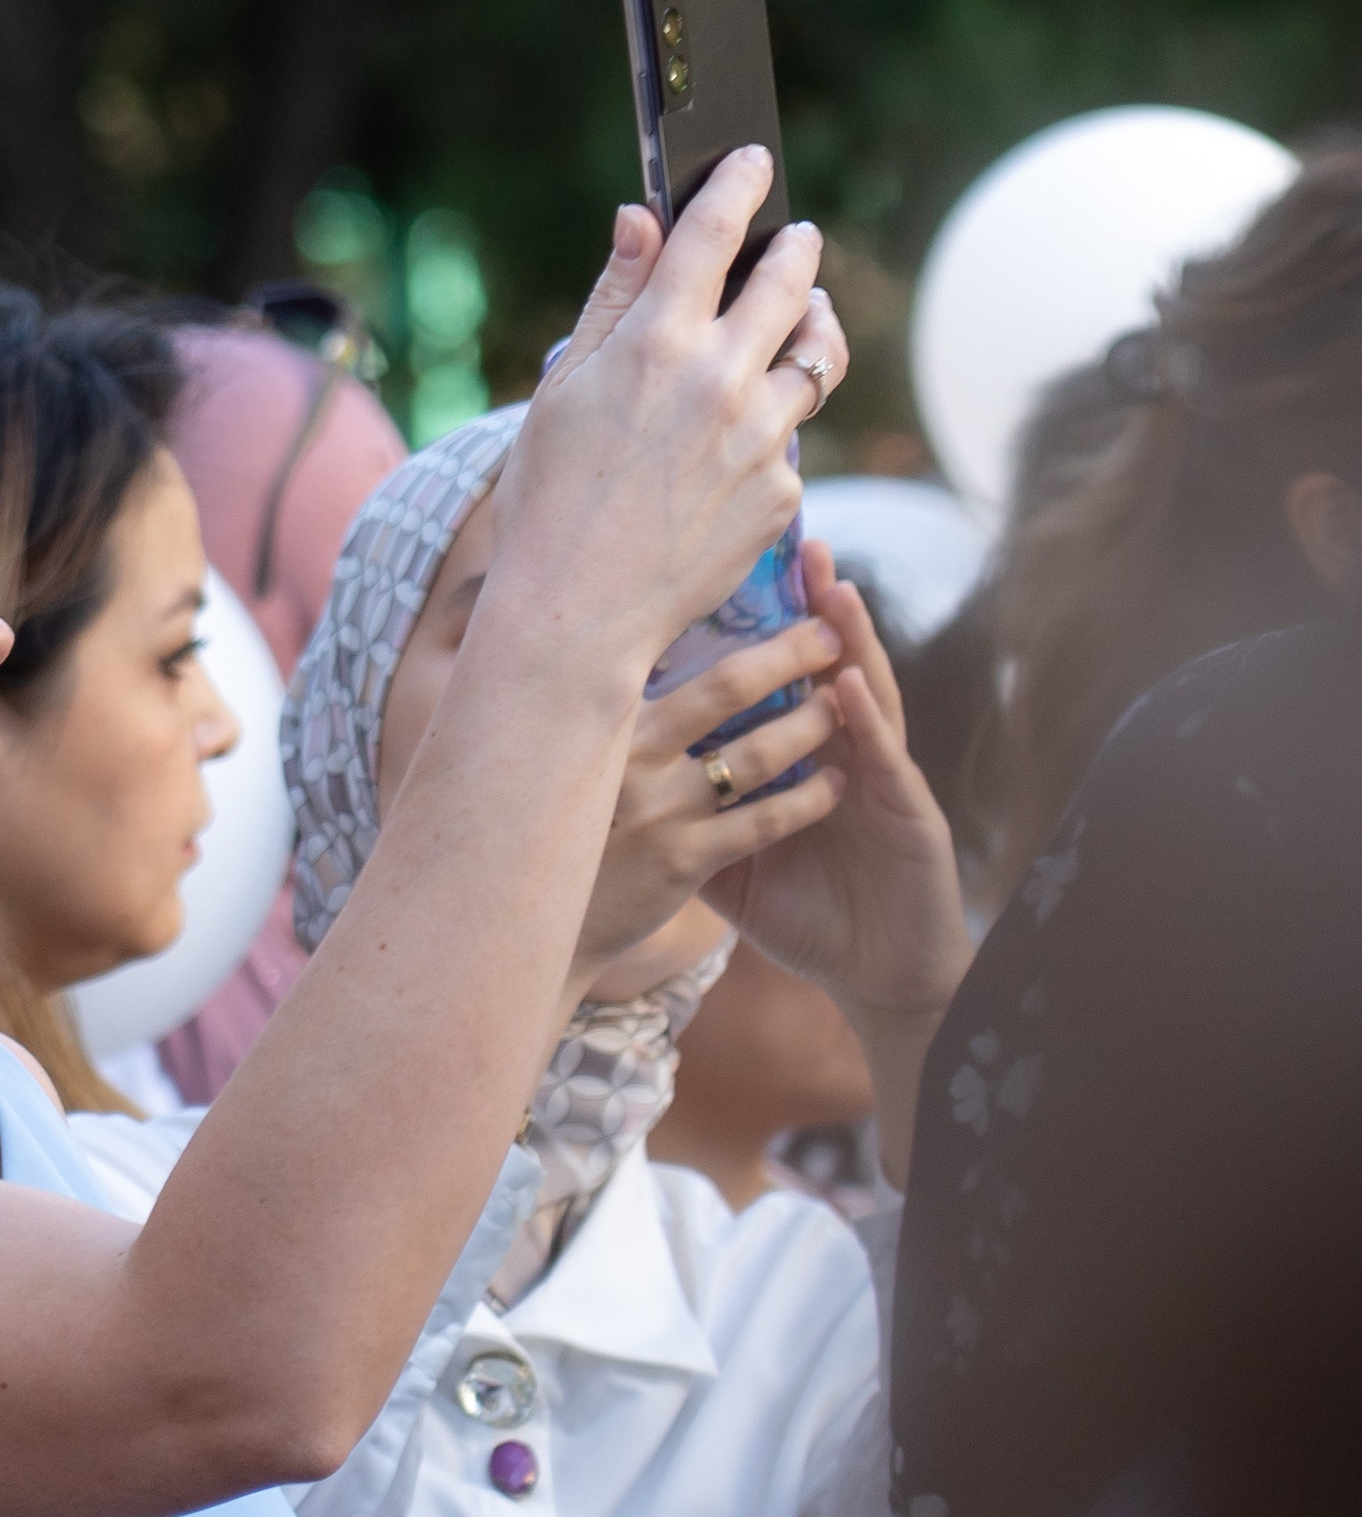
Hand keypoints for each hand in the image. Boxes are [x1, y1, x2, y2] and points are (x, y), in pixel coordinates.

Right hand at [487, 151, 849, 676]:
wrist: (575, 616)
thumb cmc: (547, 504)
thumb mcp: (561, 391)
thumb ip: (612, 299)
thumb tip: (641, 220)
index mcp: (655, 341)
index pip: (715, 230)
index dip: (738, 184)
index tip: (753, 162)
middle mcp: (719, 378)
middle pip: (790, 281)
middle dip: (796, 249)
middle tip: (796, 240)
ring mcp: (759, 437)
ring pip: (815, 356)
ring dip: (811, 328)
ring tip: (803, 322)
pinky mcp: (779, 491)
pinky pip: (791, 440)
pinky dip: (772, 430)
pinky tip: (740, 445)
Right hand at [562, 612, 845, 996]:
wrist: (533, 924)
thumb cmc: (557, 833)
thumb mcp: (564, 763)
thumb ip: (599, 713)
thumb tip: (624, 651)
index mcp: (605, 723)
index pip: (676, 649)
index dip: (733, 622)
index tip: (778, 596)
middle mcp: (631, 757)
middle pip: (729, 687)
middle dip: (790, 654)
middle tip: (830, 634)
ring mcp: (659, 810)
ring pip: (758, 753)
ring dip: (810, 724)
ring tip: (840, 708)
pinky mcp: (682, 862)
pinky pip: (764, 822)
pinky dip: (808, 798)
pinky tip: (835, 784)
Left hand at [702, 544, 973, 1183]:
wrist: (879, 977)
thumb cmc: (809, 920)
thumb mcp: (731, 870)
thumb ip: (688, 826)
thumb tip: (609, 806)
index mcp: (802, 762)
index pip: (776, 685)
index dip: (756, 630)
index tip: (721, 573)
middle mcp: (843, 755)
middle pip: (821, 671)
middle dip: (804, 607)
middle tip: (787, 539)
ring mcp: (879, 778)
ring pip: (862, 695)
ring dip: (848, 640)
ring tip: (828, 584)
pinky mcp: (907, 813)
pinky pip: (884, 760)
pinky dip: (869, 720)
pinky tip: (853, 684)